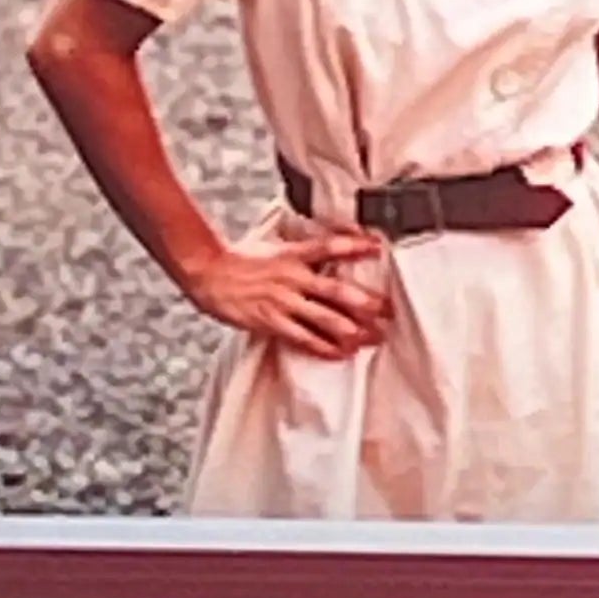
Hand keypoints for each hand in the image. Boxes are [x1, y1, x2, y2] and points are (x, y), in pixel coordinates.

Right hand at [182, 227, 390, 359]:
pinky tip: (340, 353)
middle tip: (389, 311)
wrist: (209, 272)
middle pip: (336, 290)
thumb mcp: (273, 243)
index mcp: (293, 254)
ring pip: (324, 318)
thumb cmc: (240, 257)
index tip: (378, 246)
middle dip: (366, 303)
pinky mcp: (270, 322)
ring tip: (373, 337)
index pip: (329, 246)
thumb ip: (299, 248)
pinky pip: (303, 338)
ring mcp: (282, 301)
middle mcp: (292, 277)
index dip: (354, 245)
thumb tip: (323, 243)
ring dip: (352, 330)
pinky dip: (324, 348)